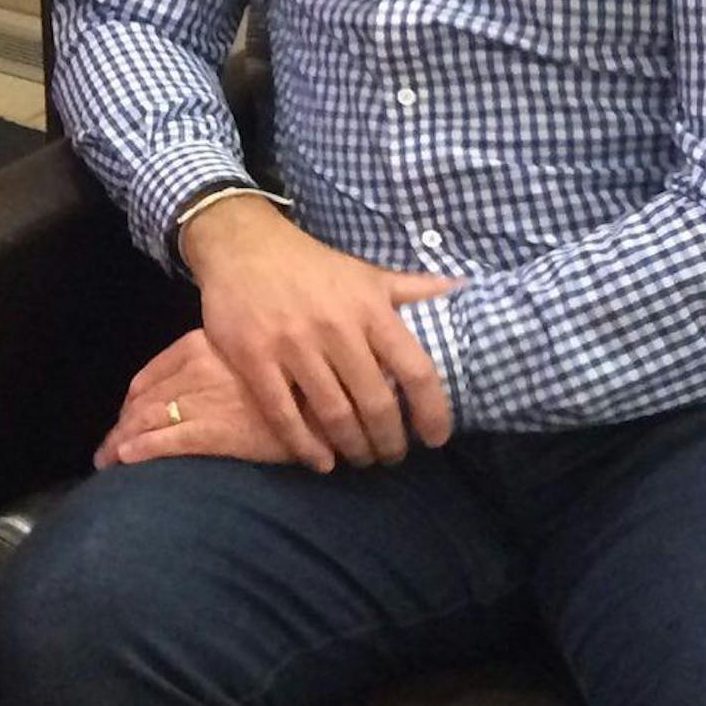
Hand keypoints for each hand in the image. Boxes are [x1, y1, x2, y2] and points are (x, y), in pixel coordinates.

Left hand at [97, 330, 295, 467]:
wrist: (328, 396)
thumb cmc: (294, 377)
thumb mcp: (250, 356)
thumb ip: (220, 364)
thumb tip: (194, 389)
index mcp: (202, 345)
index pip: (151, 374)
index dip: (131, 399)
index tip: (124, 418)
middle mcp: (197, 368)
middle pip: (143, 398)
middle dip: (121, 425)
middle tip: (107, 447)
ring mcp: (204, 398)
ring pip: (147, 419)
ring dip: (121, 441)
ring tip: (108, 460)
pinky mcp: (214, 430)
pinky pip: (166, 441)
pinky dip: (140, 450)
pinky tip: (125, 461)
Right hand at [181, 196, 457, 470]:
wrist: (243, 244)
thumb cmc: (313, 265)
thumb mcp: (367, 273)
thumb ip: (412, 289)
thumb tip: (462, 290)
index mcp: (370, 309)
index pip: (416, 370)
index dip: (432, 411)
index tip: (436, 438)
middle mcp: (337, 329)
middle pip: (376, 403)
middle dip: (389, 441)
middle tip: (391, 456)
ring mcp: (293, 345)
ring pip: (333, 414)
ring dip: (353, 447)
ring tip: (361, 459)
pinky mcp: (254, 358)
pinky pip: (284, 414)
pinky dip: (306, 446)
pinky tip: (321, 461)